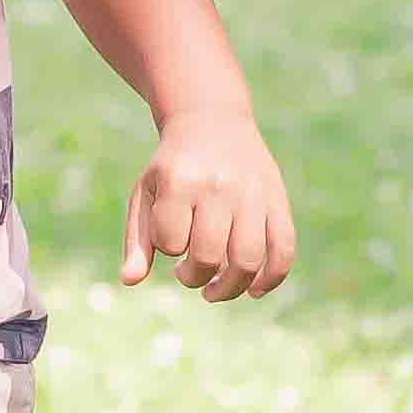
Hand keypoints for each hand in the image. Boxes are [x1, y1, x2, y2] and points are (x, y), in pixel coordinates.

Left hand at [121, 108, 296, 302]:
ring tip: (215, 290)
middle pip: (209, 256)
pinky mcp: (278, 200)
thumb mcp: (146, 193)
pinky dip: (272, 278)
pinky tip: (254, 290)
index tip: (168, 240)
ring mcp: (253, 193)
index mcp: (180, 181)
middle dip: (195, 278)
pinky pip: (283, 249)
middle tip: (187, 274)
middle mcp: (219, 186)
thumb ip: (137, 239)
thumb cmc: (173, 167)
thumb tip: (129, 281)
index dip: (167, 249)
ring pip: (248, 260)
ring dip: (230, 288)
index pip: (171, 243)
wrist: (212, 122)